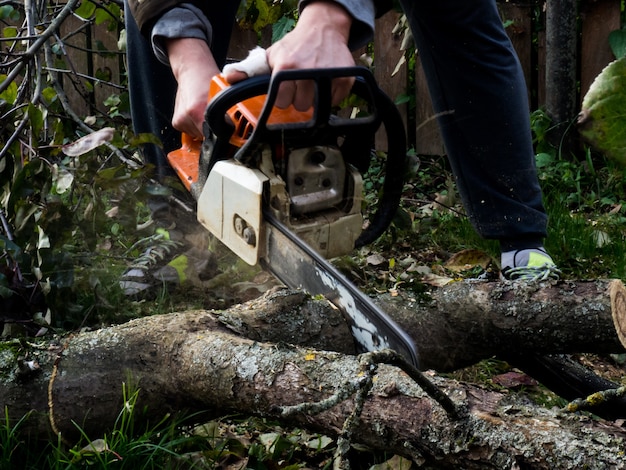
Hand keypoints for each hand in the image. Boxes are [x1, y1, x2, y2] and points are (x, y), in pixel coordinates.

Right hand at [166, 38, 219, 138]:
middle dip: (214, 131)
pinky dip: (196, 126)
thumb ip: (228, 114)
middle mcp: (188, 116)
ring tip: (205, 112)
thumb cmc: (207, 80)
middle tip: (216, 117)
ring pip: (199, 136)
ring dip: (204, 128)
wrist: (191, 70)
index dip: (223, 136)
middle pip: (207, 137)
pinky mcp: (176, 122)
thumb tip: (236, 132)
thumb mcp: (223, 95)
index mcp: (198, 109)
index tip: (227, 133)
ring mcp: (181, 120)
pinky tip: (198, 114)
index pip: (214, 136)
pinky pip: (191, 132)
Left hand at [225, 1, 355, 109]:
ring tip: (311, 83)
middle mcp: (308, 72)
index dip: (282, 97)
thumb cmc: (295, 46)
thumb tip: (229, 78)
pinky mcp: (345, 79)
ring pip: (317, 106)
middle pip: (300, 106)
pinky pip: (334, 102)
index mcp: (286, 68)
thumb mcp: (271, 55)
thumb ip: (249, 70)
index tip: (284, 88)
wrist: (324, 28)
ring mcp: (329, 76)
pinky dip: (330, 96)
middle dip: (299, 98)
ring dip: (314, 98)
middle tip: (299, 84)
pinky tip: (325, 82)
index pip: (281, 102)